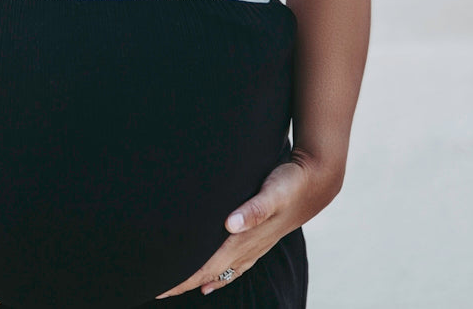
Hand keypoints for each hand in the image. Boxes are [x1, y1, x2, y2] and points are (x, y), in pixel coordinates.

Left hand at [154, 146, 342, 298]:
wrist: (318, 182)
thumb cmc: (291, 183)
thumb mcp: (274, 190)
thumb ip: (254, 208)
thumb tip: (230, 224)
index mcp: (245, 238)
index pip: (207, 265)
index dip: (183, 277)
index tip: (159, 285)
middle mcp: (248, 247)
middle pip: (209, 272)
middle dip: (182, 283)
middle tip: (155, 290)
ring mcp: (254, 246)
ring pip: (221, 272)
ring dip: (197, 281)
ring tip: (174, 289)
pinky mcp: (259, 240)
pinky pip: (235, 266)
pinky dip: (219, 277)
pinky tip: (210, 285)